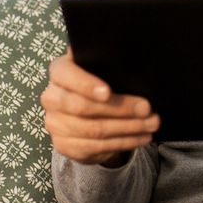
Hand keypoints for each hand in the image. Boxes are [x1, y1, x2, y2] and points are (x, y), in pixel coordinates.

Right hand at [41, 47, 158, 165]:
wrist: (84, 112)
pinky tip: (141, 137)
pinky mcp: (64, 145)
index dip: (86, 85)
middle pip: (82, 107)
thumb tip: (130, 55)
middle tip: (146, 108)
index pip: (66, 75)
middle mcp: (51, 97)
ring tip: (151, 124)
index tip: (108, 92)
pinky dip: (123, 142)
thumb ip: (106, 61)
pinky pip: (96, 147)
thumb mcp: (100, 68)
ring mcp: (55, 124)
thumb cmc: (98, 82)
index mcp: (59, 72)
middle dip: (120, 108)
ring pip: (93, 130)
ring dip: (128, 128)